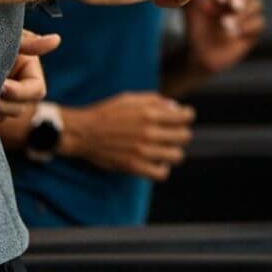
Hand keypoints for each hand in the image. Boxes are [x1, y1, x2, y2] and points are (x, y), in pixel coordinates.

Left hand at [0, 29, 60, 120]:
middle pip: (20, 108)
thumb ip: (30, 43)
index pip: (36, 90)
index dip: (20, 91)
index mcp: (30, 73)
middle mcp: (19, 89)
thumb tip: (57, 40)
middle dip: (3, 103)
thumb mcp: (10, 38)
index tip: (2, 85)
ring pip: (3, 116)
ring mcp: (3, 100)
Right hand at [66, 91, 194, 180]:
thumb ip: (154, 100)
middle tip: (173, 133)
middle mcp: (149, 132)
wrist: (84, 132)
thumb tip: (175, 106)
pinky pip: (162, 173)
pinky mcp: (135, 166)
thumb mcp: (129, 98)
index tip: (183, 118)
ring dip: (173, 151)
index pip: (184, 117)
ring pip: (177, 156)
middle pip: (184, 137)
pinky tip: (158, 162)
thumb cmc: (106, 112)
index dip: (187, 116)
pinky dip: (163, 169)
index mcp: (149, 113)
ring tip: (165, 148)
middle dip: (182, 133)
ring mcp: (143, 151)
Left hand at [183, 0, 264, 74]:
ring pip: (256, 3)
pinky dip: (249, 26)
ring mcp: (248, 13)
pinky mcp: (254, 29)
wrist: (202, 53)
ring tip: (225, 25)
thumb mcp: (193, 11)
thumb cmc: (198, 27)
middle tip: (233, 5)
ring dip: (242, 13)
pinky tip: (235, 33)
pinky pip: (260, 22)